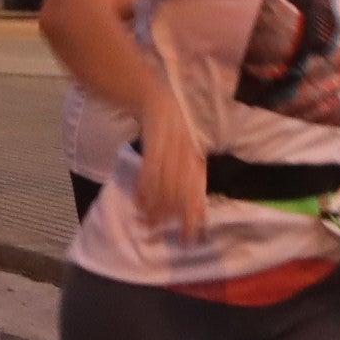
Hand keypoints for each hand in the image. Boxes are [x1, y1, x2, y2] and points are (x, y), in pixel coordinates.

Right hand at [130, 114, 211, 242]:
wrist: (158, 101)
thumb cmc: (173, 133)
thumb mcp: (187, 155)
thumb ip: (191, 181)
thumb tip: (199, 212)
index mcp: (196, 162)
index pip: (198, 194)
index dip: (195, 217)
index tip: (191, 238)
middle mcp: (187, 158)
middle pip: (182, 193)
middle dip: (174, 217)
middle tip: (165, 234)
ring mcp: (171, 150)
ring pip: (166, 185)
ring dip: (157, 207)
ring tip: (149, 223)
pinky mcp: (156, 143)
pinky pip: (150, 170)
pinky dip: (144, 189)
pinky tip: (139, 202)